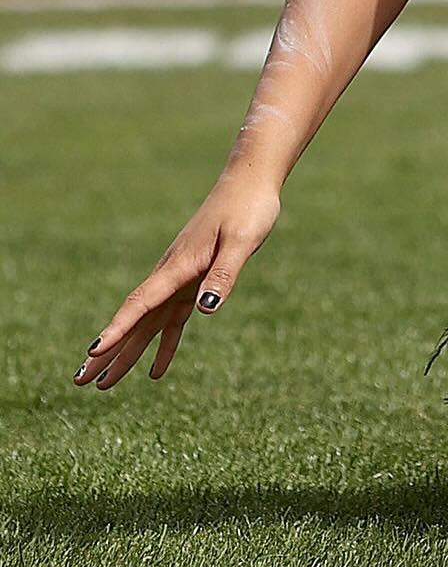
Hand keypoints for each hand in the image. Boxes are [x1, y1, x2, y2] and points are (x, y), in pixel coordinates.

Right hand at [73, 175, 280, 390]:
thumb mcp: (241, 242)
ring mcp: (181, 278)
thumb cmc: (248, 209)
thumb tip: (204, 311)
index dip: (118, 329)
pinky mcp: (195, 280)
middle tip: (80, 382)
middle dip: (109, 352)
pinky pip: (172, 319)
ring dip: (126, 354)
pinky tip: (156, 370)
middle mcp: (172, 275)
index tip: (93, 352)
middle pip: (134, 320)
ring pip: (147, 325)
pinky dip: (163, 345)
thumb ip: (223, 274)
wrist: (249, 182)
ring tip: (104, 384)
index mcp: (178, 266)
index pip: (141, 303)